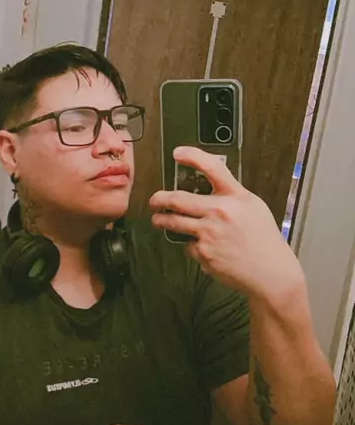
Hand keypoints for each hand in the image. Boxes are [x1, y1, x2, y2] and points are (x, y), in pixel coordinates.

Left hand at [150, 146, 303, 299]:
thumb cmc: (263, 239)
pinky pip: (188, 246)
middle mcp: (220, 212)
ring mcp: (209, 233)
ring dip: (161, 221)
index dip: (192, 156)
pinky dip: (192, 246)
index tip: (178, 153)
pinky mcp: (203, 253)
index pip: (212, 167)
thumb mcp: (253, 207)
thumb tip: (208, 187)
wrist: (270, 272)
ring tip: (158, 220)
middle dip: (159, 199)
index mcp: (235, 197)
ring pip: (174, 223)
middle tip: (154, 201)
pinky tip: (205, 249)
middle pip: (178, 200)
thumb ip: (231, 195)